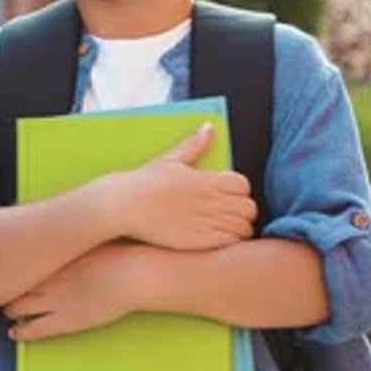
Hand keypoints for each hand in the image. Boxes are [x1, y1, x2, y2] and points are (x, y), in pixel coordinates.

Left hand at [5, 242, 139, 340]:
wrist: (133, 273)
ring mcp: (54, 301)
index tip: (3, 265)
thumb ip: (72, 235)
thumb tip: (63, 225)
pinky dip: (20, 332)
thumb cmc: (118, 251)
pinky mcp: (65, 321)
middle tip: (0, 288)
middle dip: (5, 288)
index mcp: (51, 256)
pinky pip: (34, 329)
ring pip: (18, 307)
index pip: (18, 262)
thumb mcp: (88, 236)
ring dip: (10, 309)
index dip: (8, 266)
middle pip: (14, 285)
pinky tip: (13, 333)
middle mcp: (47, 278)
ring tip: (6, 310)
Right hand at [106, 123, 256, 250]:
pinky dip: (229, 241)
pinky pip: (230, 243)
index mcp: (206, 179)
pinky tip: (216, 238)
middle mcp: (210, 201)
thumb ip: (195, 144)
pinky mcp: (199, 242)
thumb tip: (209, 127)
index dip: (238, 190)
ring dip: (238, 227)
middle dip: (242, 209)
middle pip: (248, 207)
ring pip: (243, 227)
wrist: (122, 206)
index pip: (243, 185)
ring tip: (224, 226)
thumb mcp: (171, 159)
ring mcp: (206, 223)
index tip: (227, 194)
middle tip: (228, 211)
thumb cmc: (144, 182)